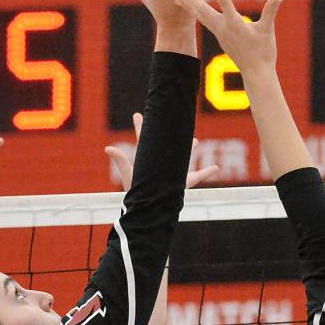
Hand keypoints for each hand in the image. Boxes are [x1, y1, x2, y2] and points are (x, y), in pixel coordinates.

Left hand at [105, 112, 219, 190]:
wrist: (149, 210)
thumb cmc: (136, 193)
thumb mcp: (128, 174)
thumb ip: (120, 160)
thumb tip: (108, 148)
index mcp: (147, 159)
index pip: (143, 138)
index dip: (140, 126)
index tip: (138, 114)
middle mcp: (160, 164)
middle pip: (165, 145)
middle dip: (168, 134)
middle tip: (171, 122)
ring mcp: (172, 174)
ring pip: (182, 158)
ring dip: (190, 149)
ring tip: (196, 141)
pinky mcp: (182, 184)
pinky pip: (198, 177)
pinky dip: (207, 172)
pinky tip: (216, 168)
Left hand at [174, 0, 282, 77]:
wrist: (256, 73)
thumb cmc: (263, 53)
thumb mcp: (267, 31)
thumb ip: (270, 12)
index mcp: (235, 24)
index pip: (225, 2)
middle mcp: (223, 29)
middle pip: (203, 10)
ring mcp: (220, 34)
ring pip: (201, 17)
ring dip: (189, 7)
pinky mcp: (221, 38)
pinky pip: (206, 23)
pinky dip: (198, 14)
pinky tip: (194, 10)